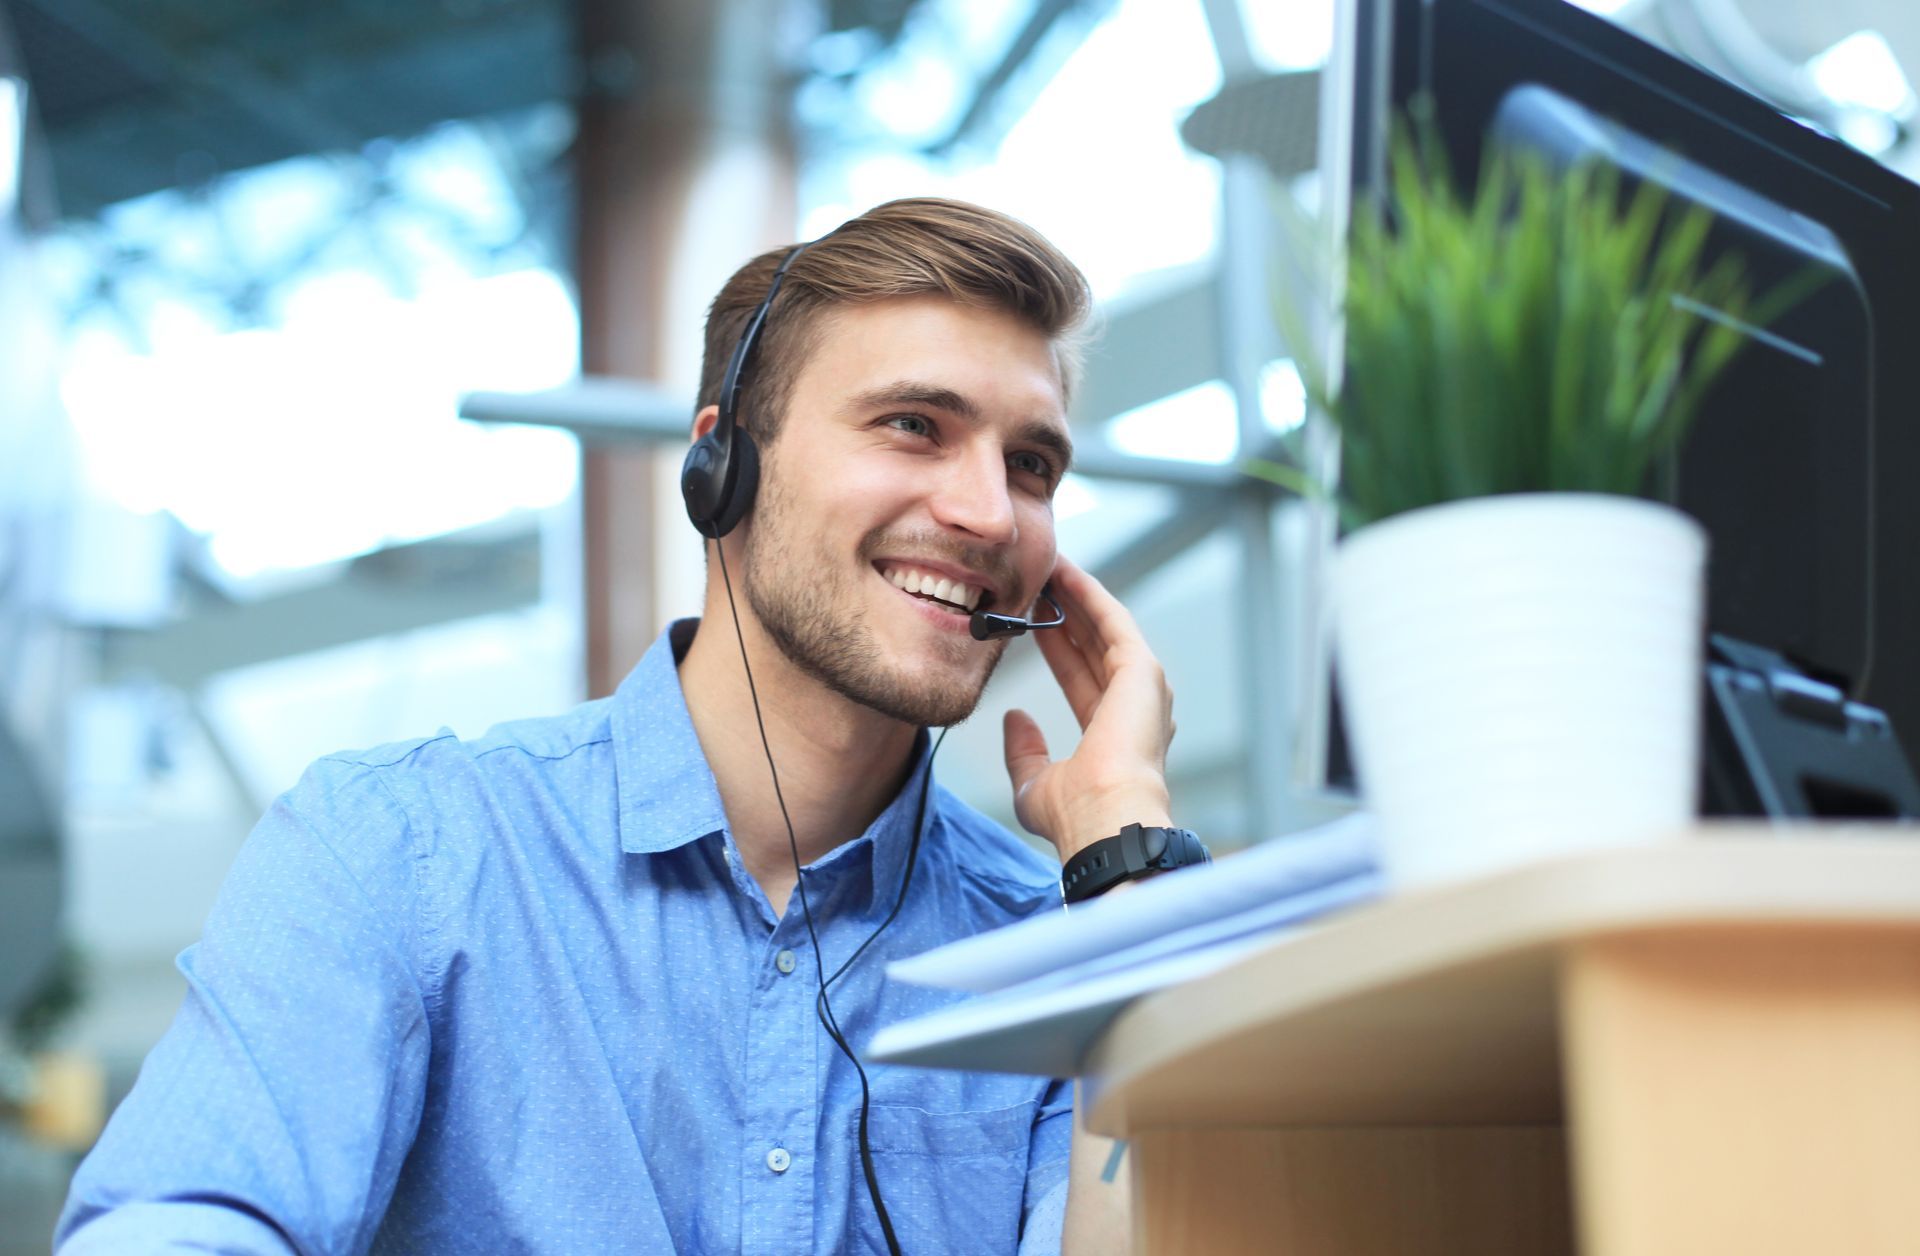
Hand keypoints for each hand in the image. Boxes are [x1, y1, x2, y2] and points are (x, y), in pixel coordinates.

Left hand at [1001, 554, 1174, 861]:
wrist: (1104, 821)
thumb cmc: (1075, 816)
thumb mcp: (1034, 783)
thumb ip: (1024, 750)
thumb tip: (1013, 718)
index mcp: (1112, 734)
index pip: (1079, 676)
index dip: (1056, 646)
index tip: (1032, 619)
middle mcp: (1133, 708)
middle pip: (1094, 646)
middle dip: (1066, 613)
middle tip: (1037, 582)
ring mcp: (1143, 688)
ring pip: (1105, 629)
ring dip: (1077, 597)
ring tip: (1048, 568)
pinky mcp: (1143, 671)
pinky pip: (1114, 621)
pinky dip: (1090, 596)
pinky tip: (1066, 574)